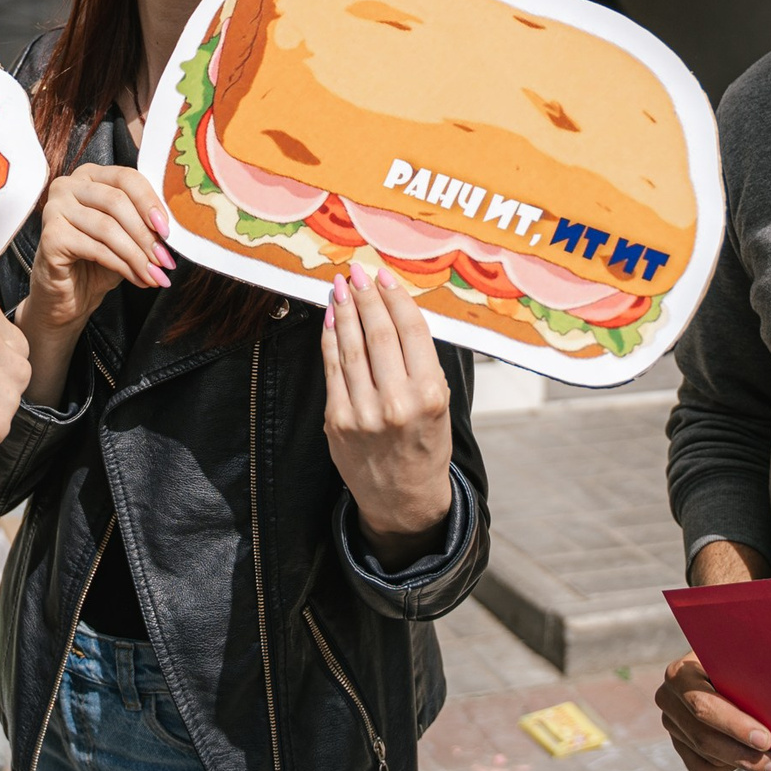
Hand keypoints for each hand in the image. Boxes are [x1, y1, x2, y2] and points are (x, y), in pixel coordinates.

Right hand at [28, 164, 172, 332]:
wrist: (69, 295)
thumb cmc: (98, 261)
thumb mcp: (127, 235)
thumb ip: (144, 221)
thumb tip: (173, 226)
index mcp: (89, 175)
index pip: (126, 178)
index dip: (150, 202)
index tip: (168, 231)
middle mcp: (67, 186)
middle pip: (116, 201)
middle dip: (146, 234)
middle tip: (165, 260)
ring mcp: (54, 209)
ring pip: (108, 227)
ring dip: (137, 255)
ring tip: (155, 274)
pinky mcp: (50, 236)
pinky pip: (95, 248)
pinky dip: (122, 266)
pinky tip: (138, 278)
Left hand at [321, 261, 452, 567]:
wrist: (403, 499)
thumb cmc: (426, 445)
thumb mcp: (441, 405)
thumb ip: (421, 363)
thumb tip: (397, 311)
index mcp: (429, 396)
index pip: (411, 332)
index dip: (395, 298)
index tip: (384, 276)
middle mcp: (396, 404)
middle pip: (378, 334)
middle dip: (366, 297)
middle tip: (358, 271)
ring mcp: (362, 414)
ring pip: (350, 347)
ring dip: (344, 311)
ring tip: (341, 286)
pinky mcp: (337, 422)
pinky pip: (332, 369)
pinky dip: (330, 339)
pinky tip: (330, 318)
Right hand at [657, 650, 770, 770]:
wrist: (728, 675)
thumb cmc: (741, 666)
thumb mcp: (742, 663)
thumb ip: (752, 677)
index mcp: (681, 673)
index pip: (703, 705)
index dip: (735, 726)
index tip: (767, 739)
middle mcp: (668, 698)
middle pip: (704, 738)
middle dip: (746, 755)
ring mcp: (670, 724)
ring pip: (708, 757)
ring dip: (744, 763)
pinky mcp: (678, 746)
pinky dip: (728, 770)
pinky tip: (746, 755)